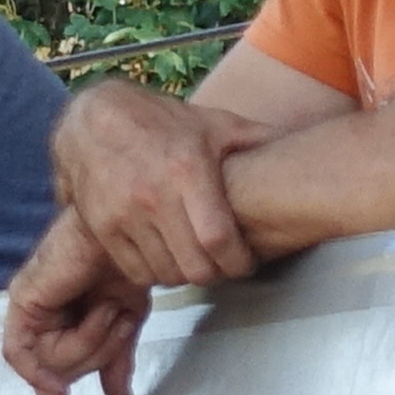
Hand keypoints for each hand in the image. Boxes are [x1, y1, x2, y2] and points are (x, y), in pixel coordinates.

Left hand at [0, 213, 152, 394]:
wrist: (133, 233)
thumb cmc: (128, 266)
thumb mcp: (126, 324)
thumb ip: (116, 364)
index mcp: (60, 324)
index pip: (49, 378)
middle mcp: (38, 319)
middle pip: (57, 375)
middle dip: (96, 356)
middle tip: (118, 321)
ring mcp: (28, 310)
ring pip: (51, 367)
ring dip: (91, 342)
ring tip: (109, 308)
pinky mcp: (24, 300)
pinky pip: (28, 353)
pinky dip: (57, 353)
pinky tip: (83, 338)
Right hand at [50, 81, 257, 289]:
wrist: (93, 120)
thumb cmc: (162, 123)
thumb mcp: (213, 124)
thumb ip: (256, 139)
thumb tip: (301, 145)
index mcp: (187, 171)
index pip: (218, 240)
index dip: (238, 262)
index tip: (246, 262)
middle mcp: (153, 196)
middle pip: (195, 267)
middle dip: (216, 273)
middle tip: (223, 264)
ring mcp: (123, 215)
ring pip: (167, 274)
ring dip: (186, 273)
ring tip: (195, 257)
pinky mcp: (101, 228)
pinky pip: (137, 271)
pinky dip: (156, 271)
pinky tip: (166, 254)